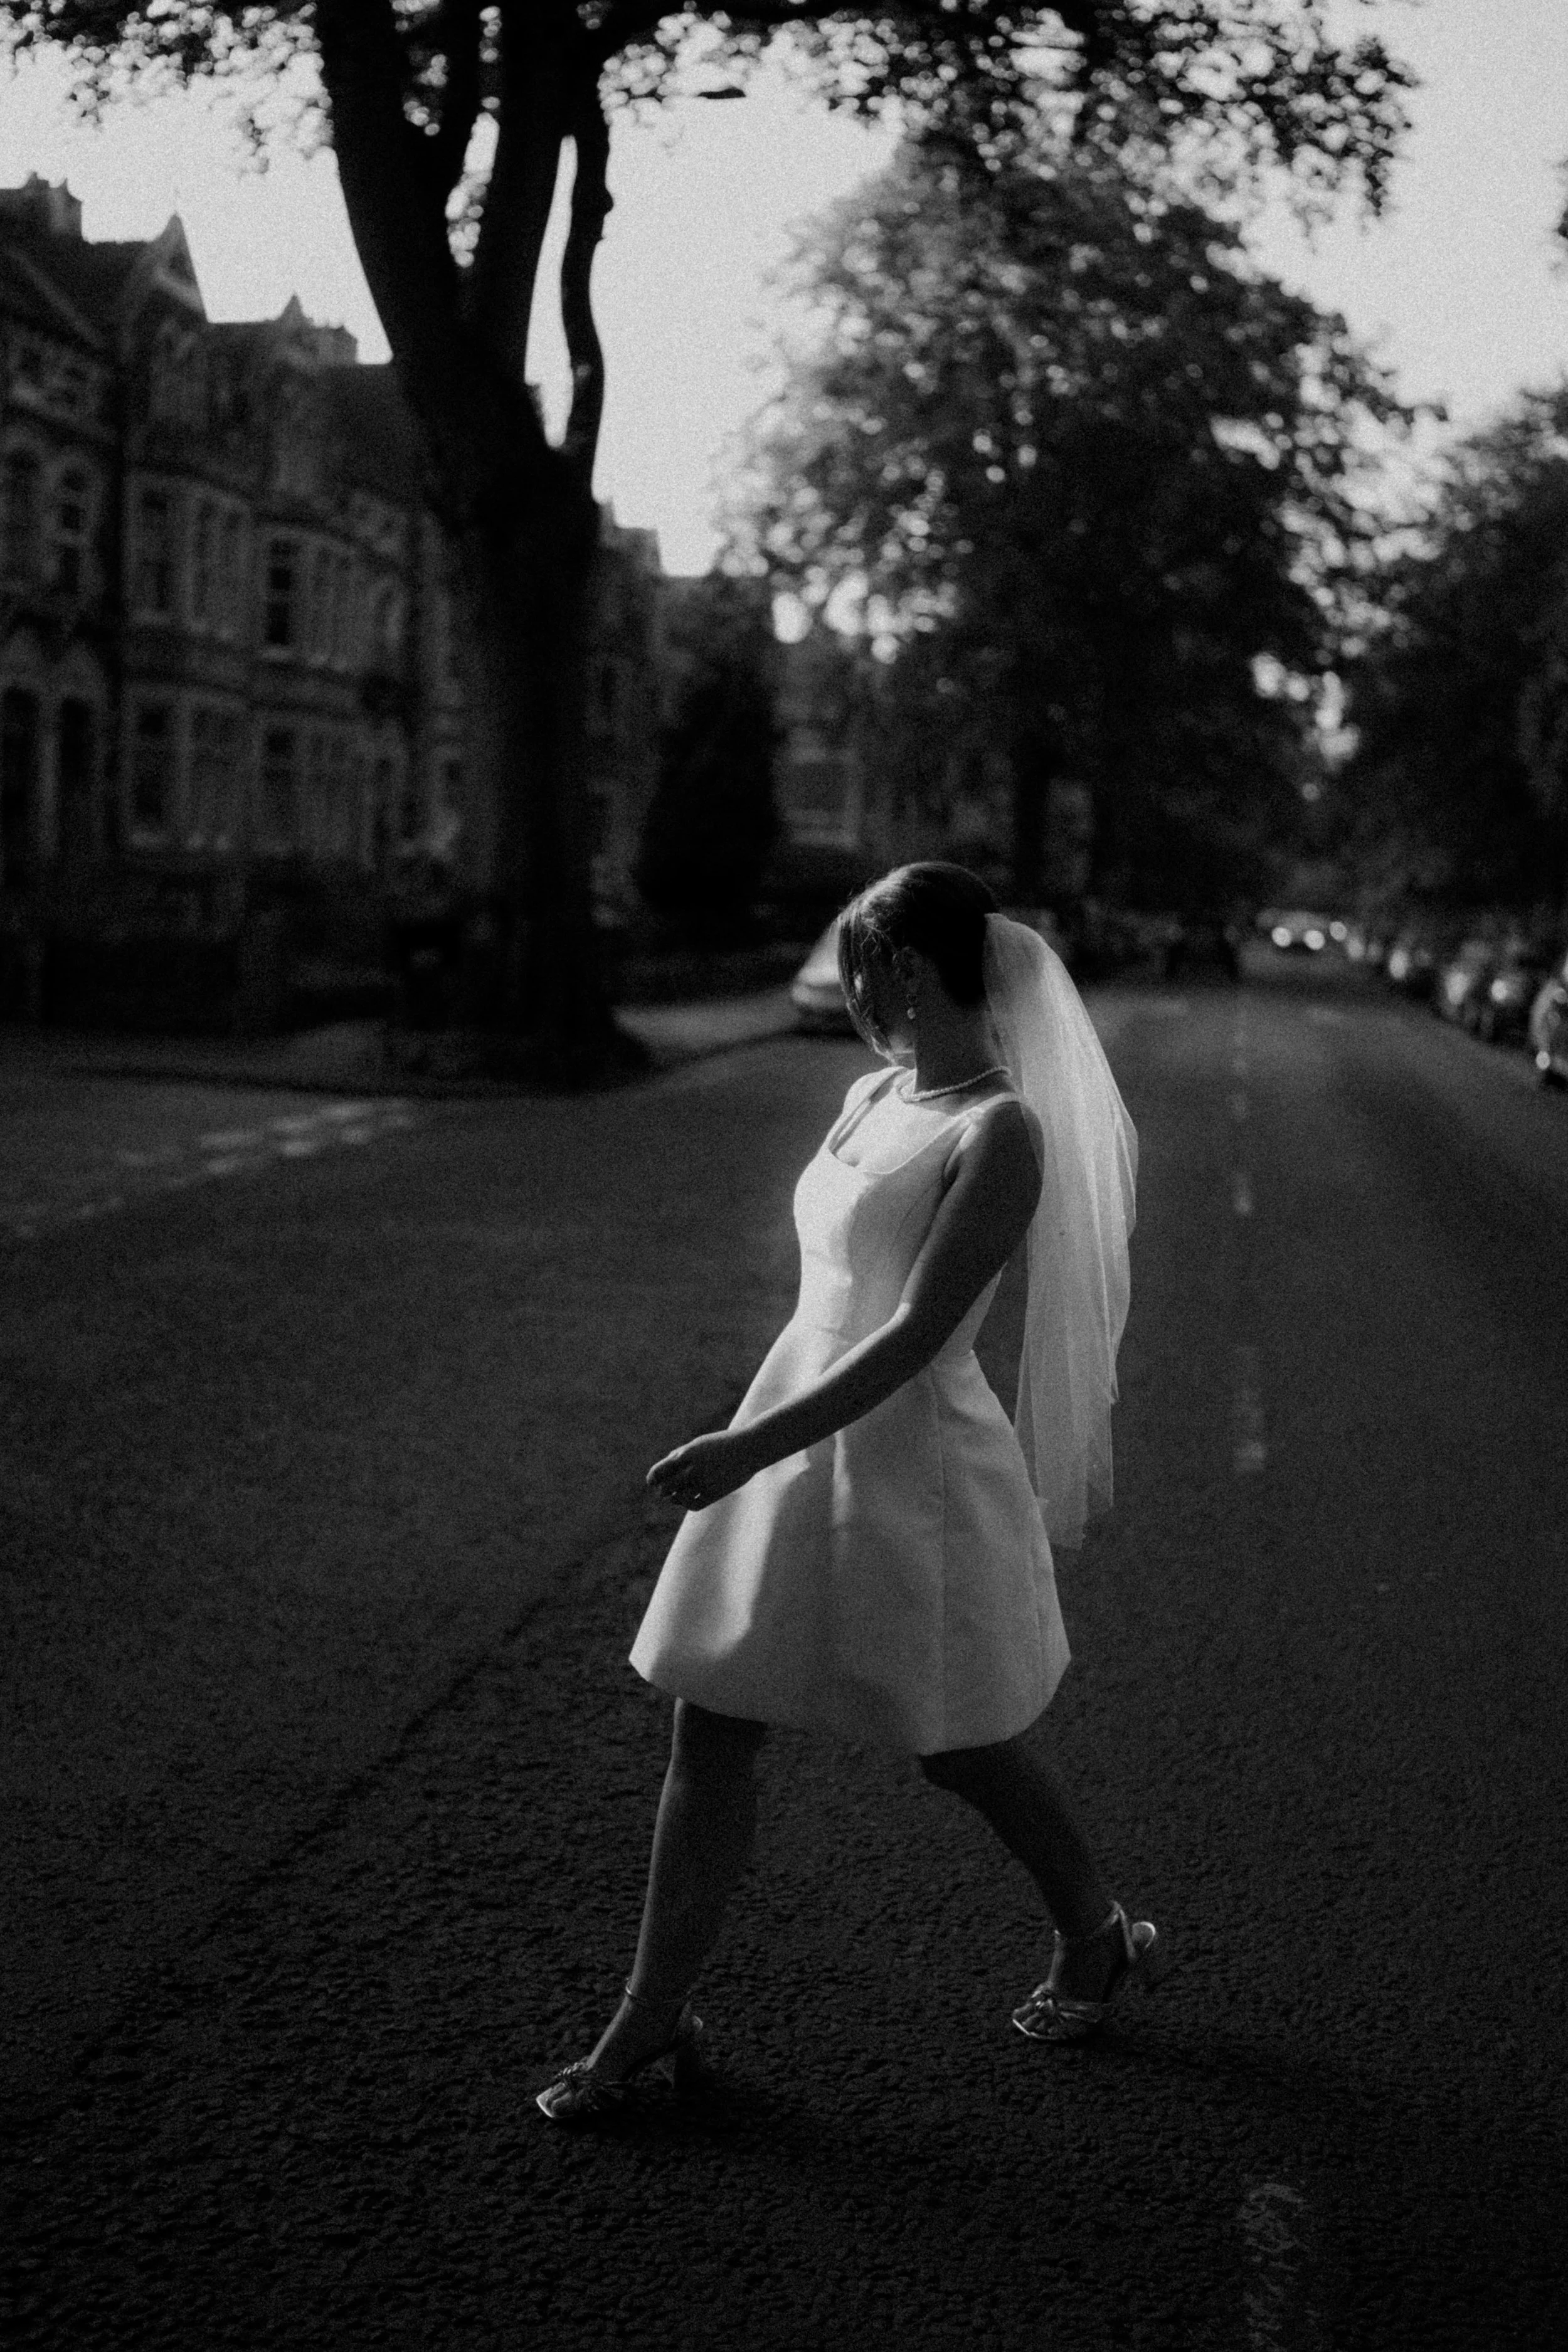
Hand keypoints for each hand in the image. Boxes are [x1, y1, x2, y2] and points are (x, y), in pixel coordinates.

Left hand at [646, 1428, 760, 1511]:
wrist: (749, 1448)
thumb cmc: (722, 1444)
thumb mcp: (699, 1444)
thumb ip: (680, 1454)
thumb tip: (663, 1469)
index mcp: (686, 1454)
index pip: (659, 1472)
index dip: (652, 1479)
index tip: (652, 1482)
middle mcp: (693, 1468)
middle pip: (666, 1487)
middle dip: (663, 1491)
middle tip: (663, 1492)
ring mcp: (704, 1482)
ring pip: (679, 1498)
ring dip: (674, 1498)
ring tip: (674, 1496)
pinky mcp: (715, 1493)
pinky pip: (694, 1505)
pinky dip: (687, 1504)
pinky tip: (688, 1499)